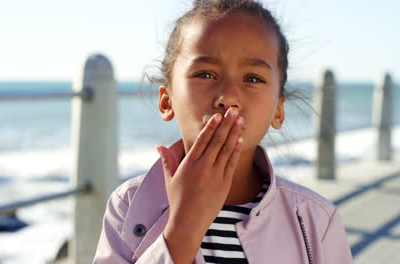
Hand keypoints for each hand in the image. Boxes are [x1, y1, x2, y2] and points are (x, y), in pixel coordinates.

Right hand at [156, 107, 243, 262]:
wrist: (189, 222)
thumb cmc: (178, 200)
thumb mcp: (170, 179)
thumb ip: (167, 161)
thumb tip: (159, 147)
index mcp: (189, 164)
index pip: (201, 140)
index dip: (210, 126)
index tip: (217, 115)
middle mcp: (203, 167)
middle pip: (217, 141)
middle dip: (226, 124)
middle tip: (233, 110)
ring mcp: (216, 175)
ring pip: (227, 149)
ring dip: (234, 133)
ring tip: (240, 120)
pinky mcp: (225, 183)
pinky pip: (232, 163)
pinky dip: (236, 150)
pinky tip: (240, 139)